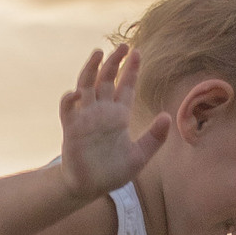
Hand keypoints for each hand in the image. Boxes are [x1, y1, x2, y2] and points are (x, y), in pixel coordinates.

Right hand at [59, 46, 171, 202]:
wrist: (90, 188)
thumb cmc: (113, 172)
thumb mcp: (140, 156)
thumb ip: (154, 138)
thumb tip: (167, 116)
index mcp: (118, 115)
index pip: (125, 86)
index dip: (130, 69)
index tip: (137, 52)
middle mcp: (101, 111)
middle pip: (107, 79)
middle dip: (114, 62)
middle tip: (123, 45)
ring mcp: (85, 117)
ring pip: (86, 85)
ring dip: (91, 69)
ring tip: (99, 53)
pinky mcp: (71, 128)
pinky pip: (68, 109)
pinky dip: (70, 99)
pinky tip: (77, 92)